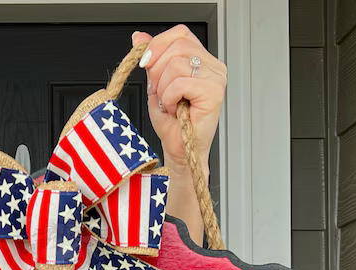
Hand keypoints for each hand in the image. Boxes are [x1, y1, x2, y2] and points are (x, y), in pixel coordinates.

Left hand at [131, 27, 226, 175]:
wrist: (179, 150)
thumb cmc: (172, 123)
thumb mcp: (156, 85)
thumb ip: (152, 59)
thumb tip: (139, 37)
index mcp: (201, 60)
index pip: (180, 33)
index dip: (158, 45)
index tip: (145, 63)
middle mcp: (212, 65)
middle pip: (177, 46)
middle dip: (157, 71)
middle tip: (161, 93)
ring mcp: (216, 77)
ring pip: (176, 64)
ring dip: (163, 89)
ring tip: (170, 104)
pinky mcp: (213, 92)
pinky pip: (180, 83)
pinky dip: (169, 98)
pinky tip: (175, 109)